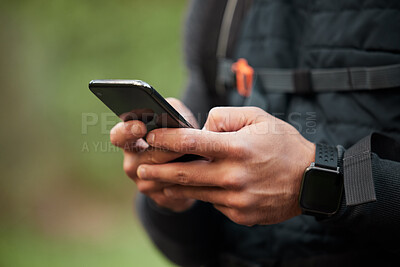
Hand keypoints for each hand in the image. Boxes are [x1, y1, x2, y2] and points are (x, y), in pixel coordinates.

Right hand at [110, 98, 197, 211]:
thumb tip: (169, 115)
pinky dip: (189, 181)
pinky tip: (200, 173)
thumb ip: (169, 112)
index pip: (118, 136)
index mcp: (129, 141)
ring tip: (200, 156)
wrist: (192, 162)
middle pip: (149, 157)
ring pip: (164, 175)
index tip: (141, 127)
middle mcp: (132, 163)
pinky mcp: (160, 198)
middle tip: (185, 144)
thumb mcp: (174, 116)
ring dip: (182, 166)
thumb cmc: (179, 131)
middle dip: (169, 149)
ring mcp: (144, 183)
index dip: (127, 131)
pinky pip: (175, 190)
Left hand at [137, 107, 314, 224]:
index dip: (166, 139)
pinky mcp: (240, 214)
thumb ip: (224, 117)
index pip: (192, 142)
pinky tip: (197, 189)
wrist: (310, 180)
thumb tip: (200, 129)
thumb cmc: (282, 143)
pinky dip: (204, 194)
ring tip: (157, 182)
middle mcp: (234, 175)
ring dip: (173, 186)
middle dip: (158, 171)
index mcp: (237, 148)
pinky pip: (214, 203)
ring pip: (196, 192)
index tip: (150, 138)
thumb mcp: (258, 118)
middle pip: (186, 174)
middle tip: (140, 169)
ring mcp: (237, 198)